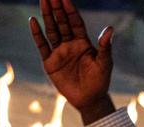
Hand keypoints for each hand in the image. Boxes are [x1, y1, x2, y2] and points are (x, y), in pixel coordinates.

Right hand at [30, 0, 115, 123]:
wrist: (89, 100)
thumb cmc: (100, 81)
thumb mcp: (105, 63)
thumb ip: (105, 46)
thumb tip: (110, 28)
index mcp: (83, 42)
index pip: (75, 22)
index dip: (70, 10)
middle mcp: (70, 44)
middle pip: (62, 22)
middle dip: (57, 8)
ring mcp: (59, 52)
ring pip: (51, 30)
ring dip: (47, 16)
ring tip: (43, 1)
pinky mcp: (50, 62)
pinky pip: (42, 45)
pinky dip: (37, 34)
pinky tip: (33, 21)